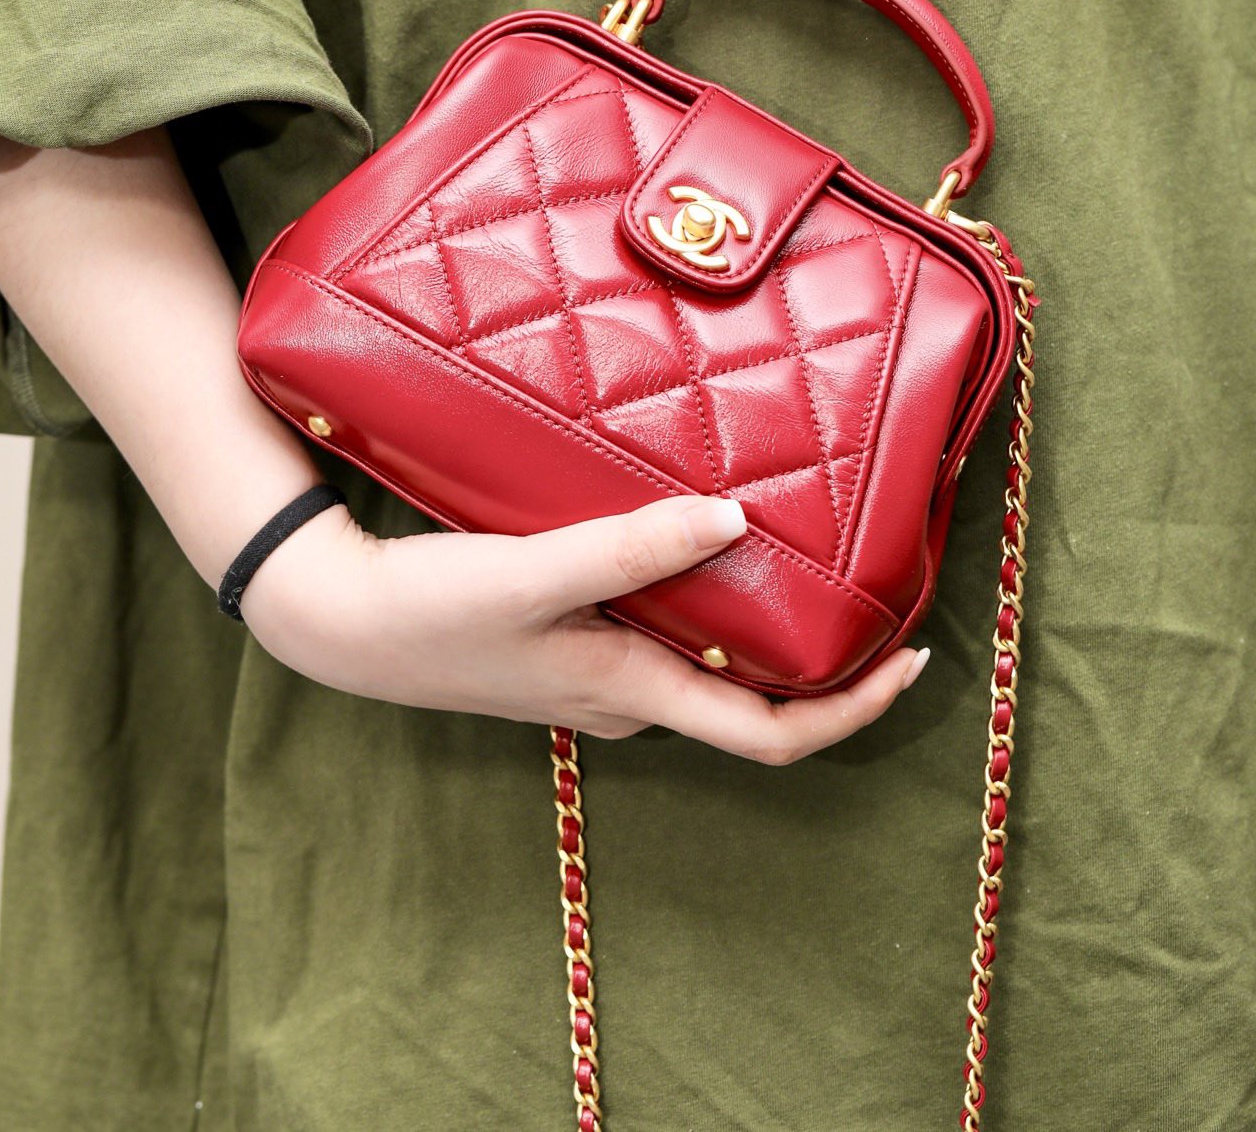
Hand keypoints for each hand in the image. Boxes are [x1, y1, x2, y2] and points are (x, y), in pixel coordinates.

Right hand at [238, 493, 928, 764]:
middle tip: (879, 594)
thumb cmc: (434, 611)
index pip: (772, 734)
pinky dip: (704, 603)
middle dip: (826, 664)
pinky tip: (699, 543)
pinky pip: (661, 636)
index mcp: (631, 692)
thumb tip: (733, 520)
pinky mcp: (567, 643)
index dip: (854, 709)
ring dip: (762, 629)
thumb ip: (631, 548)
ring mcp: (595, 675)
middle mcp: (625, 697)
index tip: (916, 659)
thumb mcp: (534, 573)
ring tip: (804, 557)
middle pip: (752, 703)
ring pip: (706, 667)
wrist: (340, 625)